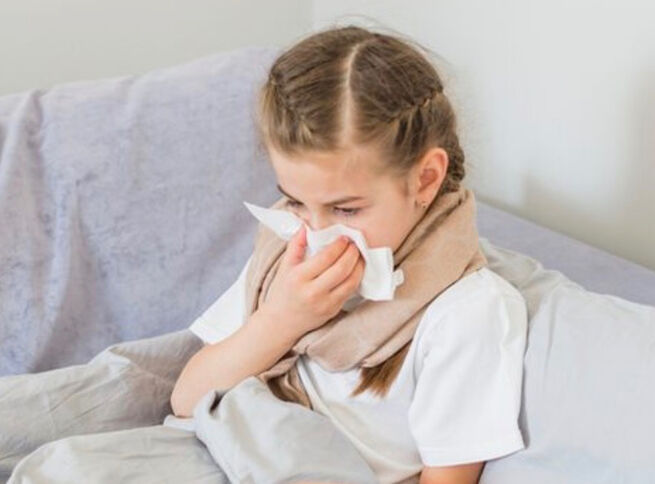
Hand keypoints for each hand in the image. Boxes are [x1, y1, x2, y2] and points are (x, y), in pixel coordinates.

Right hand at [261, 224, 364, 340]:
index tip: (344, 237)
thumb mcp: (285, 266)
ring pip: (351, 281)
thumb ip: (296, 244)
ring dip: (359, 265)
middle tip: (354, 244)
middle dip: (352, 253)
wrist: (281, 322)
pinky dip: (356, 277)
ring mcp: (325, 303)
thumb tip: (306, 226)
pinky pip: (351, 291)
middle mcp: (313, 292)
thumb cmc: (283, 291)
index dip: (339, 245)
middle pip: (342, 268)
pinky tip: (356, 268)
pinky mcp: (334, 310)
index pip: (326, 257)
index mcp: (299, 278)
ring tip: (358, 254)